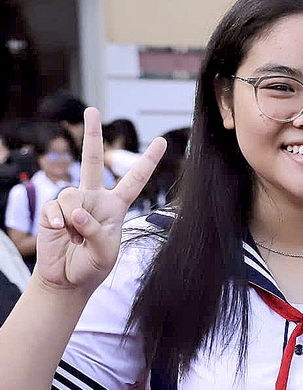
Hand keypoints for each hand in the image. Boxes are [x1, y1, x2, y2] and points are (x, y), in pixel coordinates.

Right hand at [34, 108, 164, 292]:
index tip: (163, 141)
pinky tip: (59, 233)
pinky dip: (58, 222)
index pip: (135, 180)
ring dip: (73, 219)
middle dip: (92, 135)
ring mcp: (73, 202)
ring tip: (75, 237)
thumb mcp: (106, 253)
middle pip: (94, 161)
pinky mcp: (53, 210)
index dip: (148, 161)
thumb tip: (77, 213)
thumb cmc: (92, 266)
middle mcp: (95, 198)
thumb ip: (96, 232)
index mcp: (116, 206)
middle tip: (92, 110)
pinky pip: (56, 207)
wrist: (67, 279)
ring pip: (72, 195)